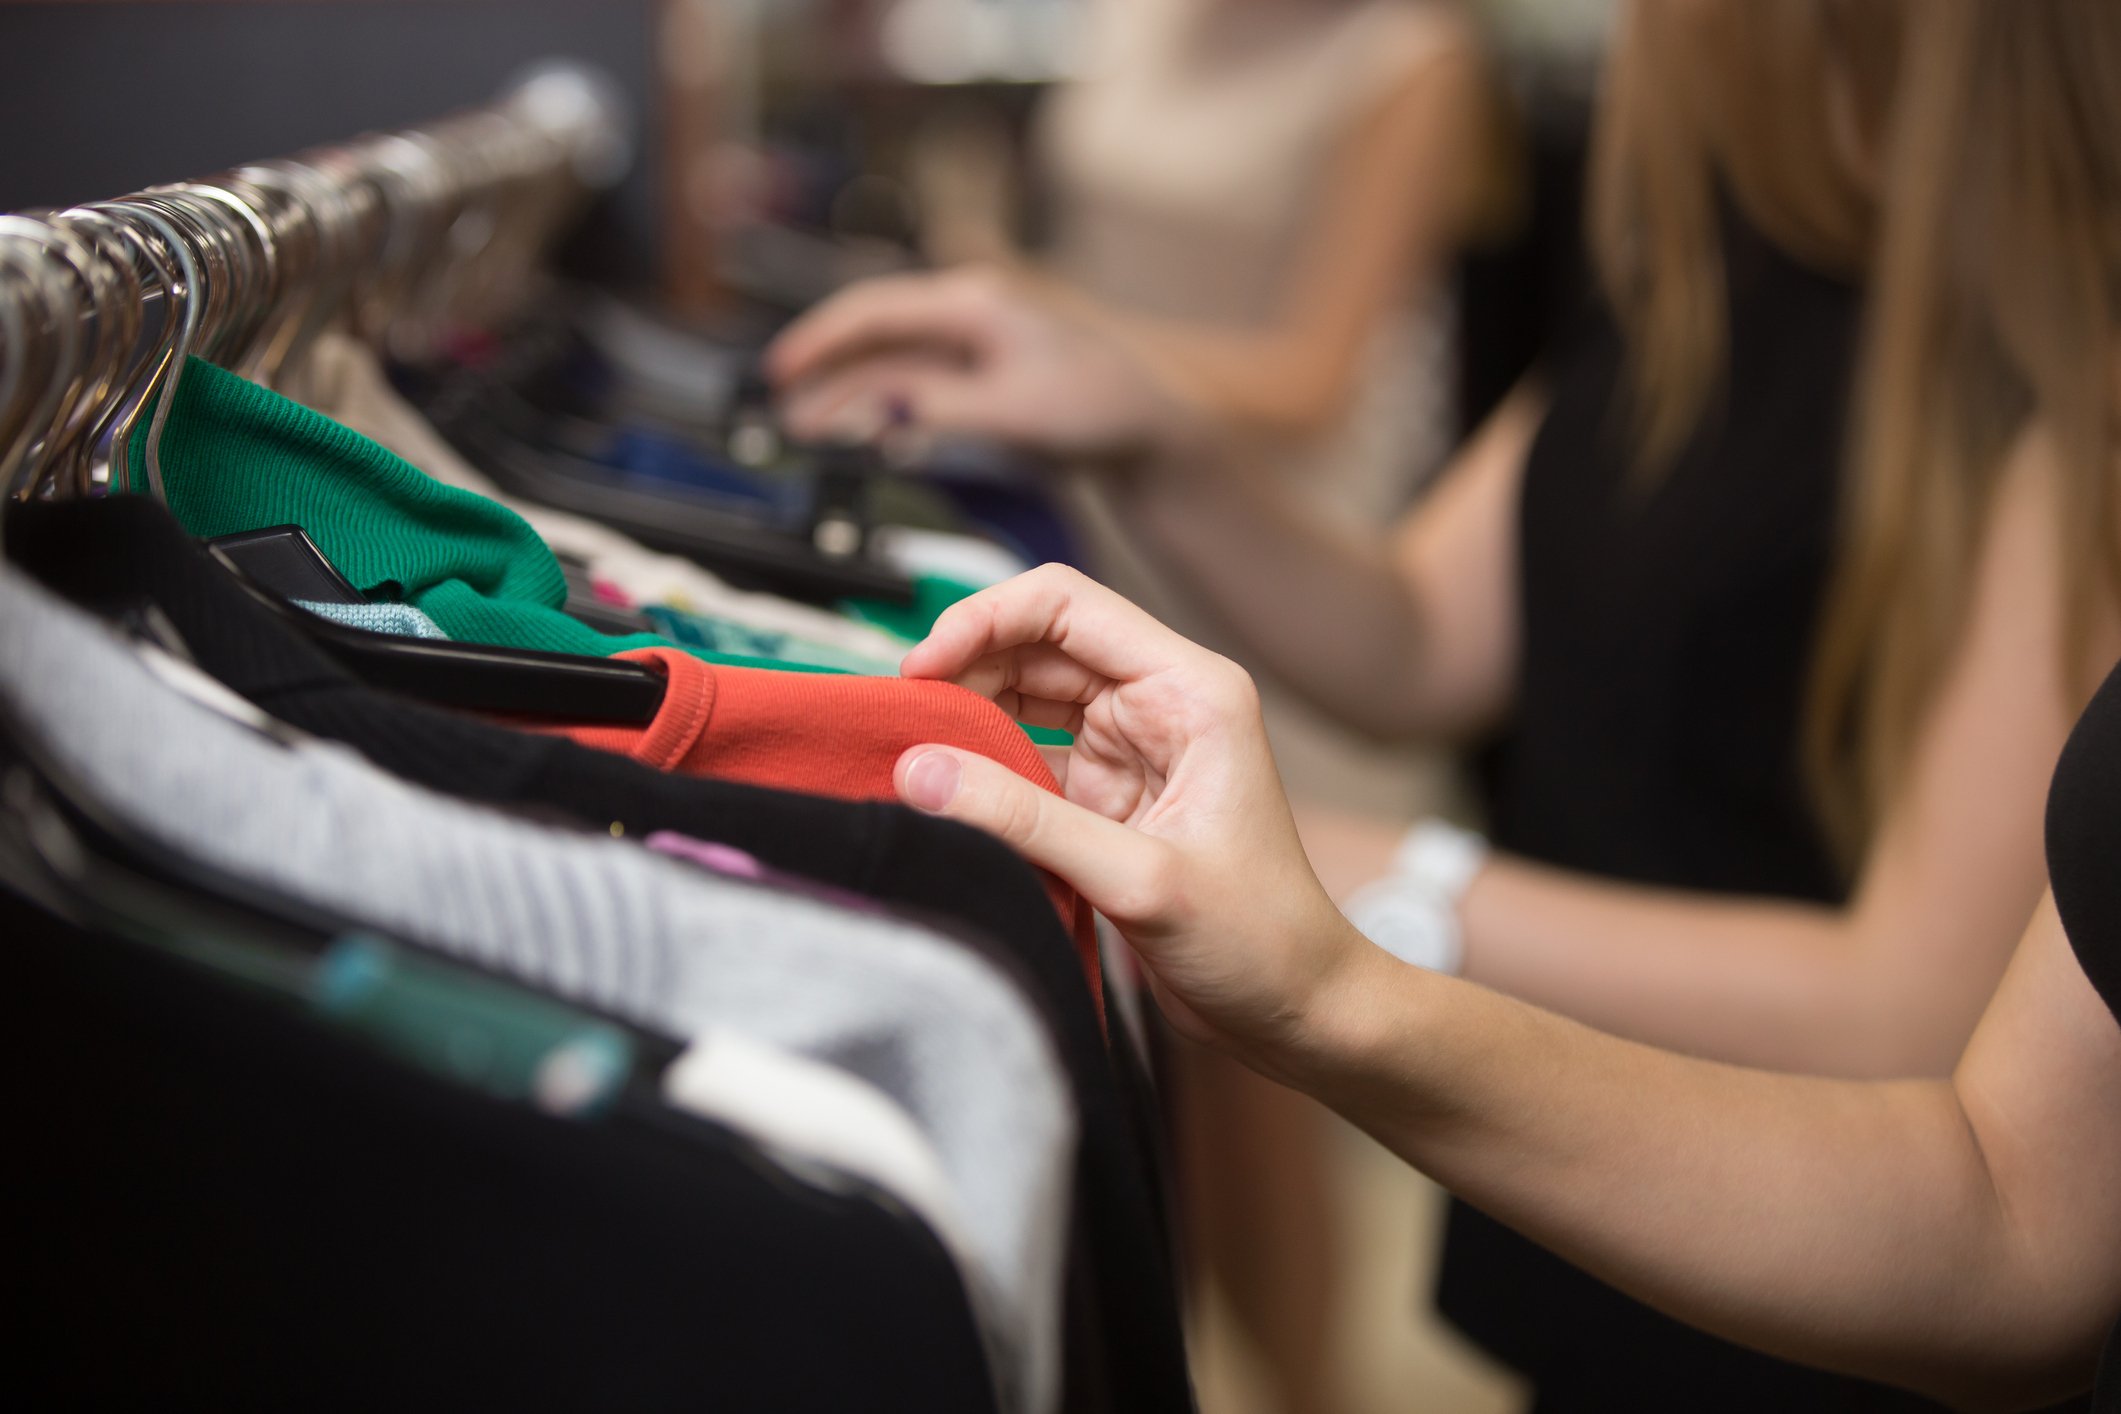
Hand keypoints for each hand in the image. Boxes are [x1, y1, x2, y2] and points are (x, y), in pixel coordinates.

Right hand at [764, 268, 1197, 465]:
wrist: (1147, 431)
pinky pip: (917, 389)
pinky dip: (884, 409)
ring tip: (806, 429)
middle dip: (825, 370)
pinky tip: (863, 433)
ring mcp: (974, 349)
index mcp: (973, 306)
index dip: (821, 340)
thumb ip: (941, 407)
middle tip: (781, 408)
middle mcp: (968, 318)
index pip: (876, 312)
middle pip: (876, 337)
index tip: (781, 370)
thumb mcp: (1014, 411)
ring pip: (894, 367)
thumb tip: (877, 407)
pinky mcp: (983, 382)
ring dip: (849, 395)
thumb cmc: (1096, 408)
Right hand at [888, 564, 1381, 1063]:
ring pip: (1023, 697)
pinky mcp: (1105, 798)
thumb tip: (921, 771)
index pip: (1067, 606)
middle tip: (898, 716)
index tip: (921, 667)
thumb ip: (1025, 822)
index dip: (984, 620)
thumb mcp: (1139, 879)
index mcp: (1191, 690)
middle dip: (962, 668)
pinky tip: (941, 789)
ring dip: (966, 716)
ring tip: (908, 749)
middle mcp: (1160, 703)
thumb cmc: (1262, 939)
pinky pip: (1025, 759)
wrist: (1296, 1011)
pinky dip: (981, 770)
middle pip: (1036, 644)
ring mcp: (1130, 749)